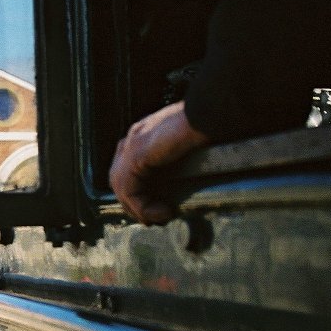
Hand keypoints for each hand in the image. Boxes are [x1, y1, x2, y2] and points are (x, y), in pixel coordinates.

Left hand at [108, 101, 208, 224]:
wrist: (211, 112)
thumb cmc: (208, 125)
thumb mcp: (187, 147)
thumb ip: (175, 161)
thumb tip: (179, 184)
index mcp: (144, 134)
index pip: (127, 169)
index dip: (137, 192)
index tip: (156, 207)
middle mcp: (134, 137)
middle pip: (119, 179)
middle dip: (133, 203)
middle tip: (153, 218)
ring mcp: (132, 144)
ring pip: (121, 187)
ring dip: (138, 209)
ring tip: (157, 218)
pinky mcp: (137, 154)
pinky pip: (129, 189)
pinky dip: (142, 207)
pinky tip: (161, 213)